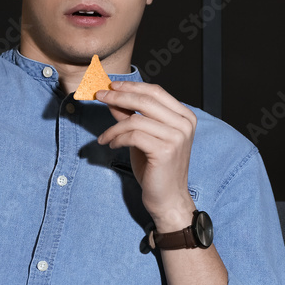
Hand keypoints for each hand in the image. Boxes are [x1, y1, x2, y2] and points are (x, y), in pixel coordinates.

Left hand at [94, 81, 197, 230]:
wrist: (168, 199)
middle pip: (146, 100)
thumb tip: (113, 99)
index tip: (111, 86)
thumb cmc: (157, 169)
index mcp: (184, 116)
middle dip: (118, 96)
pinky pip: (133, 136)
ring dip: (114, 127)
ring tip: (105, 137)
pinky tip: (112, 145)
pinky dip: (117, 138)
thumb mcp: (143, 137)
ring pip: (136, 119)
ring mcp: (177, 137)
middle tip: (99, 96)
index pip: (155, 92)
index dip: (131, 86)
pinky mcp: (165, 150)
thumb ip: (132, 117)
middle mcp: (184, 124)